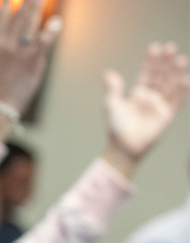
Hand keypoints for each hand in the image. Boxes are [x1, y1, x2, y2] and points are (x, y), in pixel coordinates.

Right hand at [0, 0, 62, 111]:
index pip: (2, 18)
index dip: (7, 4)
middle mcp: (8, 45)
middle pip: (19, 16)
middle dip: (26, 1)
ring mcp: (21, 52)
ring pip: (30, 24)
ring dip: (36, 8)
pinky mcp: (33, 60)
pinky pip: (44, 41)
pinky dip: (51, 30)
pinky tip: (57, 21)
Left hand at [102, 42, 189, 176]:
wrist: (123, 147)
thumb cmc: (116, 127)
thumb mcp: (112, 105)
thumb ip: (113, 89)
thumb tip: (108, 72)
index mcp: (138, 93)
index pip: (147, 73)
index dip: (151, 61)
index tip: (155, 47)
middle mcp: (152, 96)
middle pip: (161, 75)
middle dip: (166, 62)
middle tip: (171, 47)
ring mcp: (160, 105)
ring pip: (171, 85)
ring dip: (176, 72)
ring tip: (181, 59)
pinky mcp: (167, 115)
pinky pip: (177, 101)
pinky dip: (182, 90)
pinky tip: (186, 78)